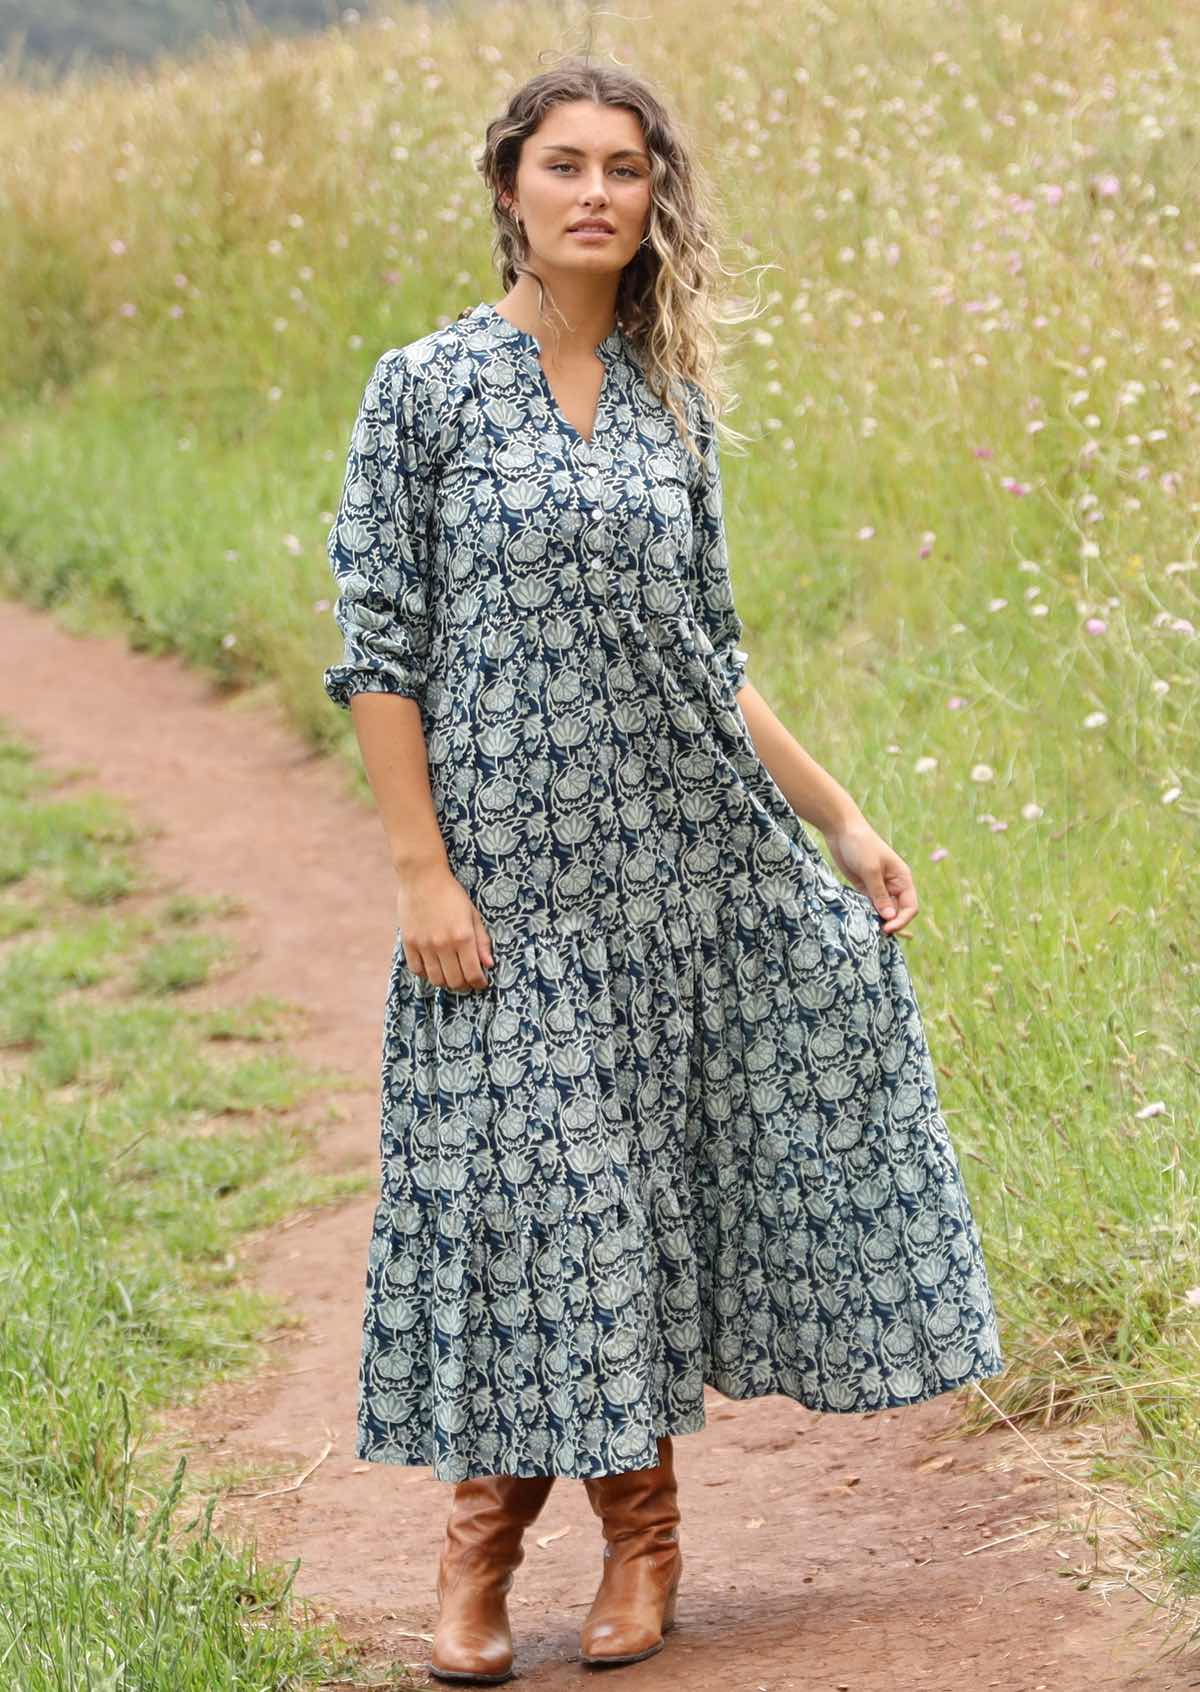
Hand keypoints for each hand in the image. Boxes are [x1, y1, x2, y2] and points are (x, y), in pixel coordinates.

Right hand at [396, 865, 494, 989]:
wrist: (422, 877)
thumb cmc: (451, 894)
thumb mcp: (473, 914)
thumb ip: (481, 941)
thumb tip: (488, 964)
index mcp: (463, 937)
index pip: (472, 973)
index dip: (479, 983)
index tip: (480, 982)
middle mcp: (443, 944)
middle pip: (454, 981)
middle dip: (464, 985)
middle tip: (466, 979)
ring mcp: (424, 945)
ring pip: (435, 979)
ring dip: (445, 981)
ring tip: (450, 973)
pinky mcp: (409, 943)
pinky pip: (417, 970)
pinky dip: (426, 973)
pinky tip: (433, 966)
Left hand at [822, 817, 917, 937]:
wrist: (842, 830)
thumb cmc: (861, 845)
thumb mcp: (871, 869)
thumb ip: (879, 894)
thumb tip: (889, 918)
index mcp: (902, 879)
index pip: (910, 906)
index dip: (902, 920)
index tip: (887, 928)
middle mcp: (894, 885)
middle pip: (898, 912)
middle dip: (891, 924)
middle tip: (877, 933)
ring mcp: (879, 887)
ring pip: (884, 911)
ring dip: (878, 921)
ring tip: (869, 930)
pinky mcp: (865, 888)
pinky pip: (870, 906)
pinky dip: (868, 914)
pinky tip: (861, 922)